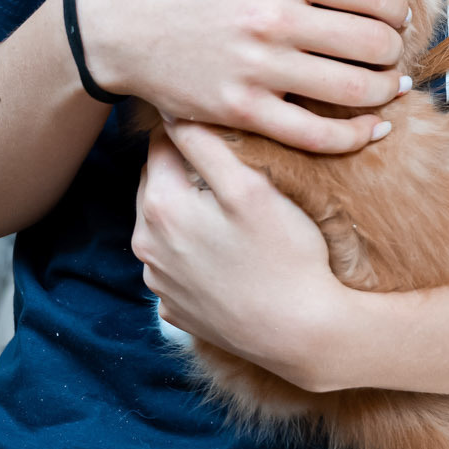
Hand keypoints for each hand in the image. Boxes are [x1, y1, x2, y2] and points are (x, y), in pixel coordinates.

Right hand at [75, 0, 413, 154]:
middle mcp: (274, 19)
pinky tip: (373, 128)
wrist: (111, 26)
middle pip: (370, 41)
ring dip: (384, 90)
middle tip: (394, 52)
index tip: (397, 16)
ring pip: (353, 89)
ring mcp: (258, 69)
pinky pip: (315, 133)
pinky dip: (354, 135)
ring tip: (390, 86)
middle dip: (393, 50)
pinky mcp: (241, 110)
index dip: (395, 8)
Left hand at [133, 120, 355, 388]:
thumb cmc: (285, 256)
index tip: (222, 127)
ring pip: (164, 225)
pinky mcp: (175, 309)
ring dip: (187, 210)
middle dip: (185, 169)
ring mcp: (159, 282)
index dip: (192, 129)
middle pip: (158, 184)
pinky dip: (193, 251)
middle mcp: (146, 245)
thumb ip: (206, 144)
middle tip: (228, 163)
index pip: (161, 144)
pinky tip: (227, 252)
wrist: (302, 335)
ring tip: (229, 207)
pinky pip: (176, 265)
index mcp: (160, 207)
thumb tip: (175, 113)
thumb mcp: (249, 187)